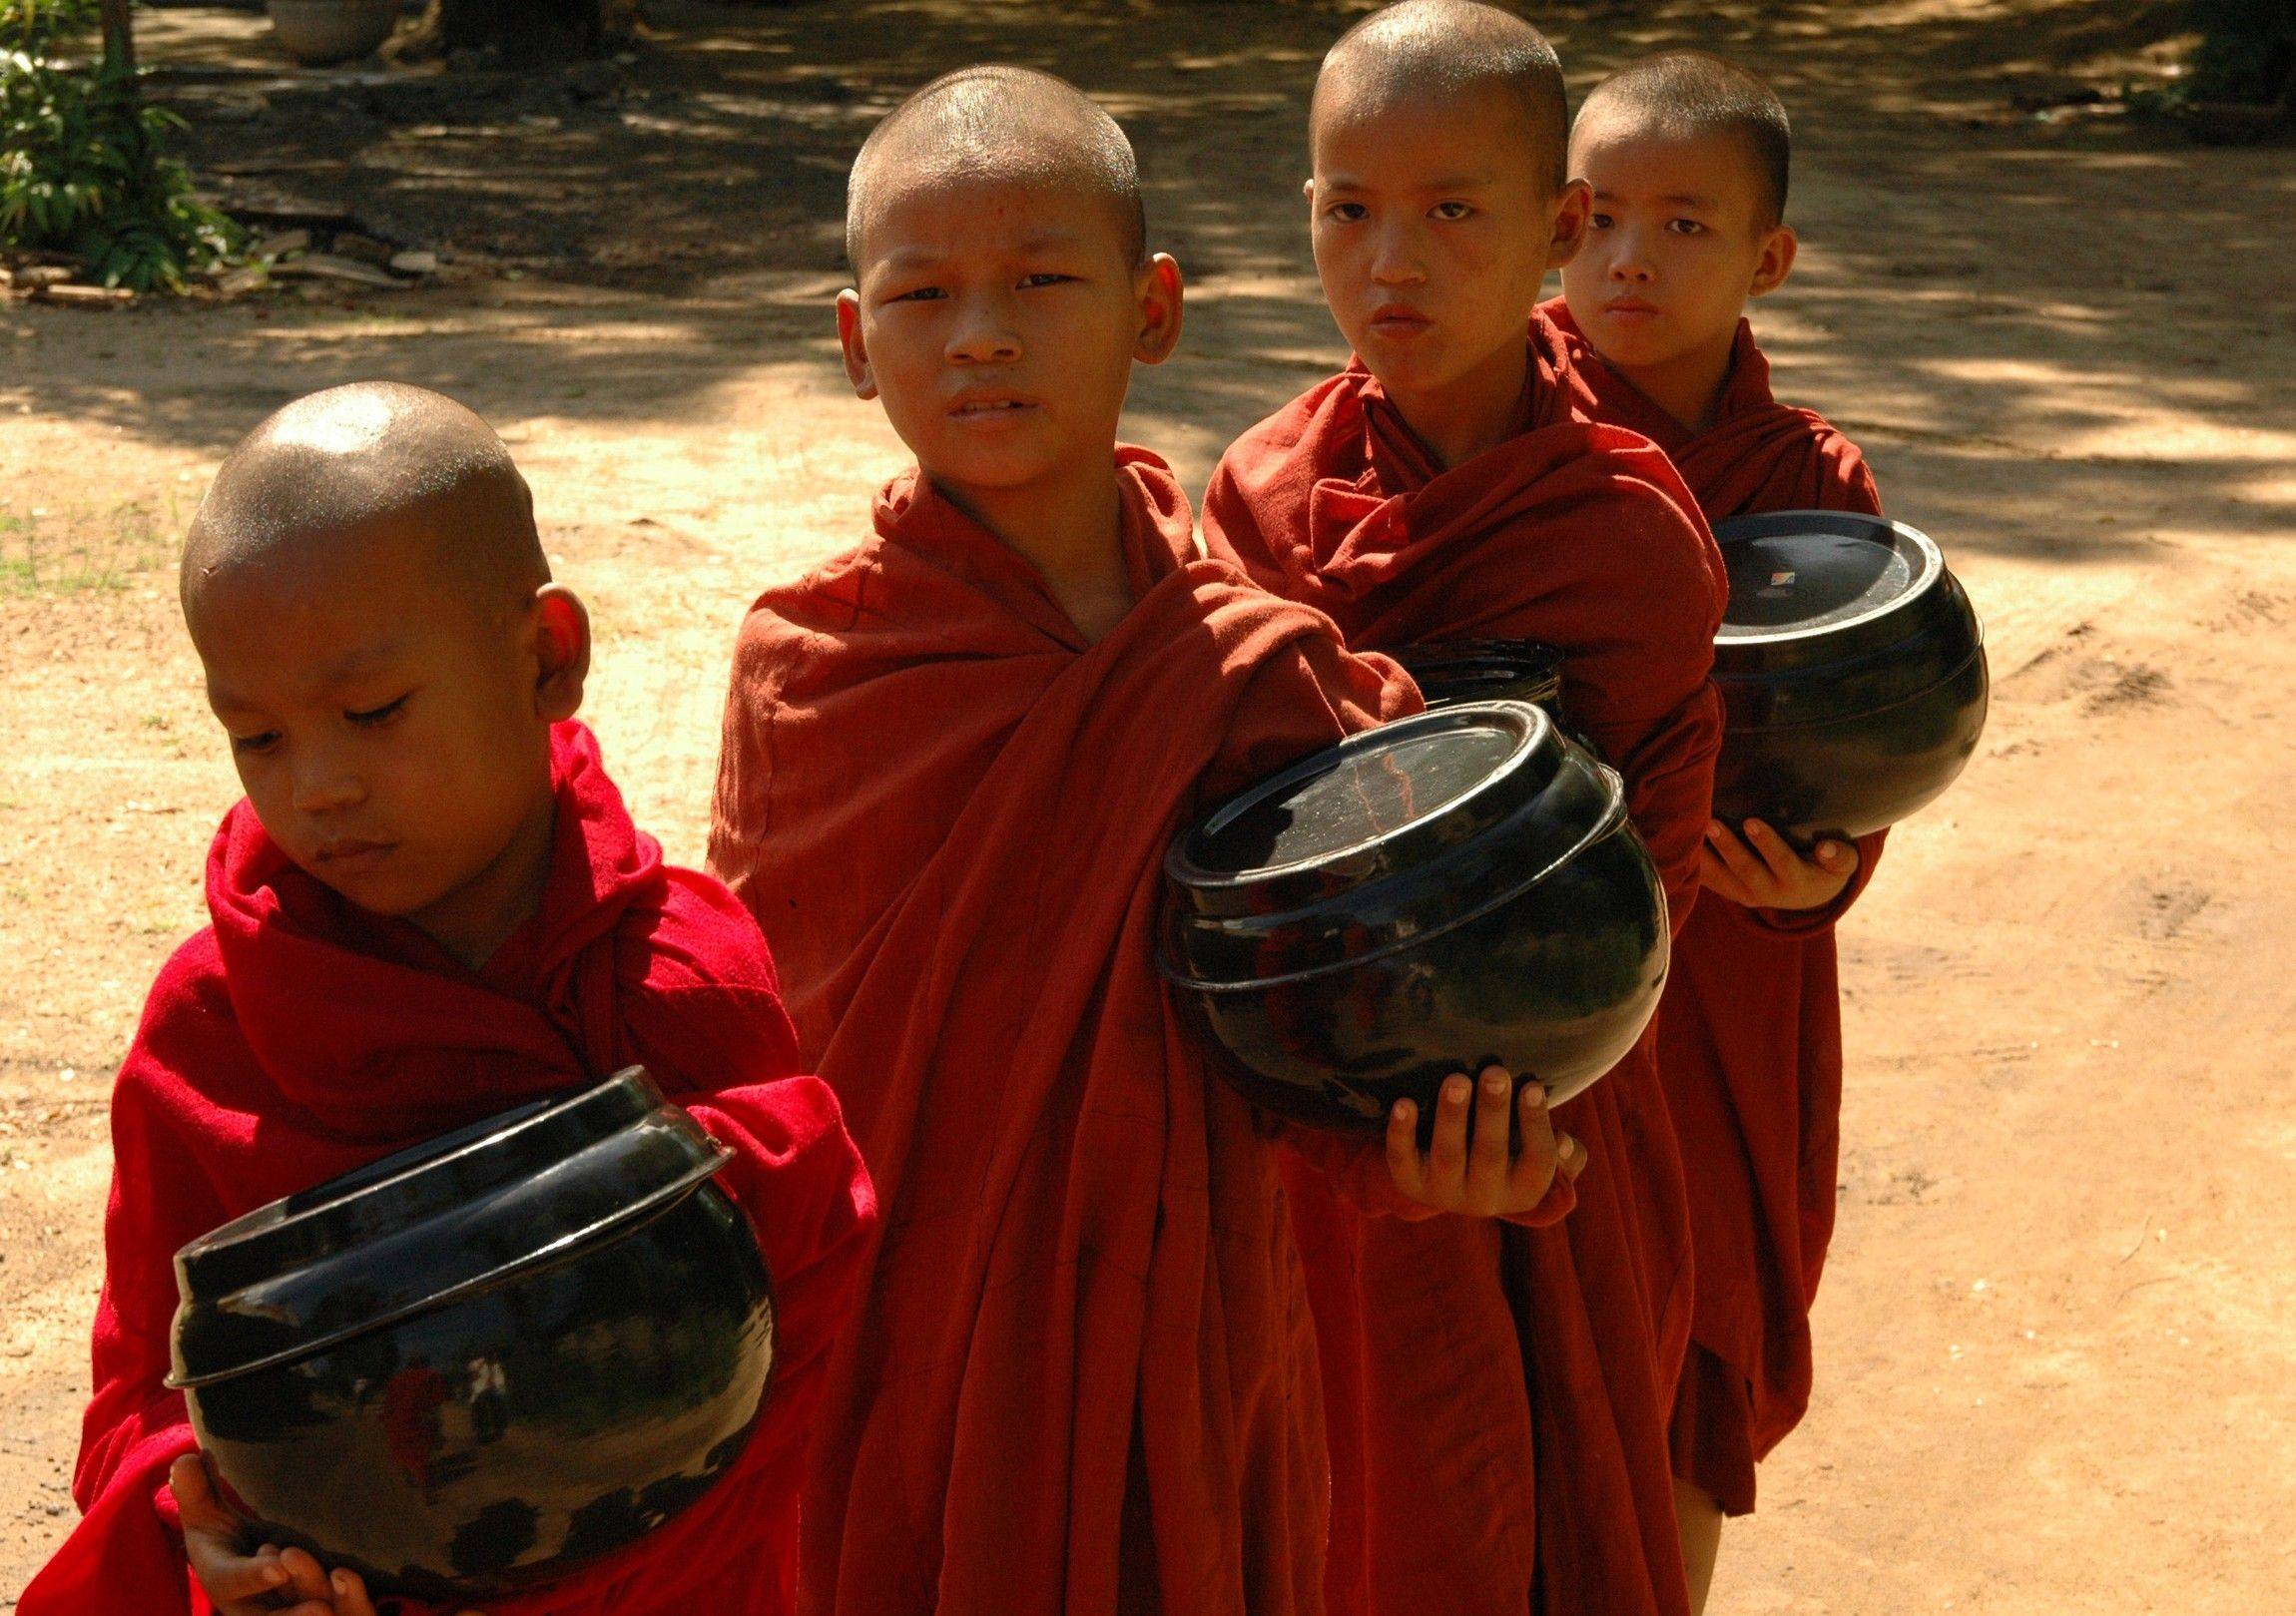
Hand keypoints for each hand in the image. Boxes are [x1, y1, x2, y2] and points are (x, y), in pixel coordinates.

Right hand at [170, 1452, 333, 1614]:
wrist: (237, 1563)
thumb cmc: (222, 1537)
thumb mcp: (205, 1514)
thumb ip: (196, 1490)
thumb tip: (186, 1459)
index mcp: (223, 1580)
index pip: (234, 1581)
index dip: (254, 1576)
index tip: (278, 1566)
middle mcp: (249, 1606)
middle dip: (291, 1614)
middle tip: (319, 1607)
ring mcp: (278, 1613)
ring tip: (341, 1606)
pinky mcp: (303, 1611)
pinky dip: (342, 1614)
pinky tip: (361, 1604)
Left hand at [1386, 1064, 1584, 1216]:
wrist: (1451, 1183)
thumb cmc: (1508, 1154)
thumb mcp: (1537, 1158)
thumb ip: (1562, 1153)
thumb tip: (1563, 1143)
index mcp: (1523, 1190)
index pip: (1538, 1161)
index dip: (1536, 1124)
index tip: (1533, 1085)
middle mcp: (1485, 1197)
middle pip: (1491, 1155)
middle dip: (1493, 1112)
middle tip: (1495, 1072)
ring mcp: (1445, 1191)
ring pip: (1448, 1155)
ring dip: (1452, 1116)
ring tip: (1457, 1079)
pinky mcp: (1410, 1182)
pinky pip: (1402, 1160)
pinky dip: (1401, 1133)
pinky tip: (1404, 1103)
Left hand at [1699, 818, 1856, 910]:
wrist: (1807, 896)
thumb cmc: (1825, 868)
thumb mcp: (1842, 866)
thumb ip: (1840, 857)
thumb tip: (1827, 848)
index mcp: (1796, 883)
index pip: (1782, 863)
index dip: (1768, 844)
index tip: (1753, 822)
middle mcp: (1767, 892)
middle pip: (1745, 871)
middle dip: (1728, 847)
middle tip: (1712, 823)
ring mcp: (1742, 894)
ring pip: (1718, 878)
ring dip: (1703, 856)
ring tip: (1689, 831)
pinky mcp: (1726, 890)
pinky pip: (1705, 880)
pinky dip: (1690, 863)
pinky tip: (1676, 842)